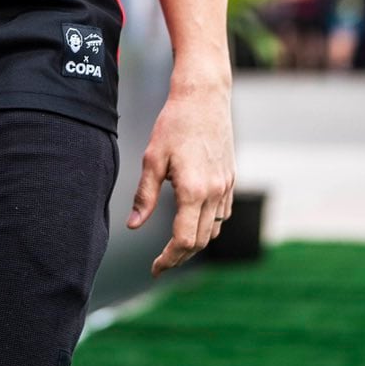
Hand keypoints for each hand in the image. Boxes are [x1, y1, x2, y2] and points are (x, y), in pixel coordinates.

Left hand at [126, 79, 234, 275]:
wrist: (203, 97)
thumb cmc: (174, 123)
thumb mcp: (152, 158)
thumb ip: (144, 195)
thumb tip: (133, 226)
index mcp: (194, 191)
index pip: (184, 240)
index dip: (168, 259)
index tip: (155, 267)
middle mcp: (215, 193)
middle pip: (201, 241)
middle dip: (180, 256)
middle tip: (160, 262)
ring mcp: (226, 186)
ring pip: (215, 229)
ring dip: (196, 242)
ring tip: (174, 246)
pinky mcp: (231, 178)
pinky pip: (223, 213)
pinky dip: (209, 225)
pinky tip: (193, 221)